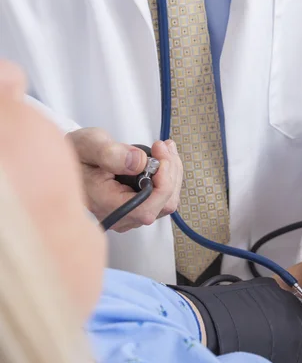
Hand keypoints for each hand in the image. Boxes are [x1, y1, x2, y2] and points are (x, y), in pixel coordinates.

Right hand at [67, 128, 182, 231]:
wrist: (69, 163)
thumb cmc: (76, 155)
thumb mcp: (88, 145)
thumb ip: (111, 153)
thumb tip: (139, 161)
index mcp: (108, 206)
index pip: (147, 208)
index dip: (163, 182)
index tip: (160, 153)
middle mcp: (122, 217)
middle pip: (163, 205)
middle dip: (170, 172)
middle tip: (163, 145)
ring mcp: (131, 216)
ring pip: (167, 202)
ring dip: (172, 173)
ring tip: (164, 148)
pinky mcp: (137, 209)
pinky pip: (162, 199)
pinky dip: (168, 176)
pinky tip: (162, 158)